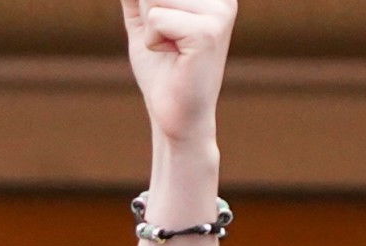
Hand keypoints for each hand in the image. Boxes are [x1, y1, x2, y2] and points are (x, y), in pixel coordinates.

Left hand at [122, 0, 233, 147]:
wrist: (176, 115)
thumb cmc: (162, 68)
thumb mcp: (145, 20)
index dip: (151, 3)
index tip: (161, 24)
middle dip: (148, 12)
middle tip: (166, 40)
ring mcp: (220, 12)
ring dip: (151, 27)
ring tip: (170, 47)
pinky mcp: (209, 32)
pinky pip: (157, 19)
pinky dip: (154, 40)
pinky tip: (173, 56)